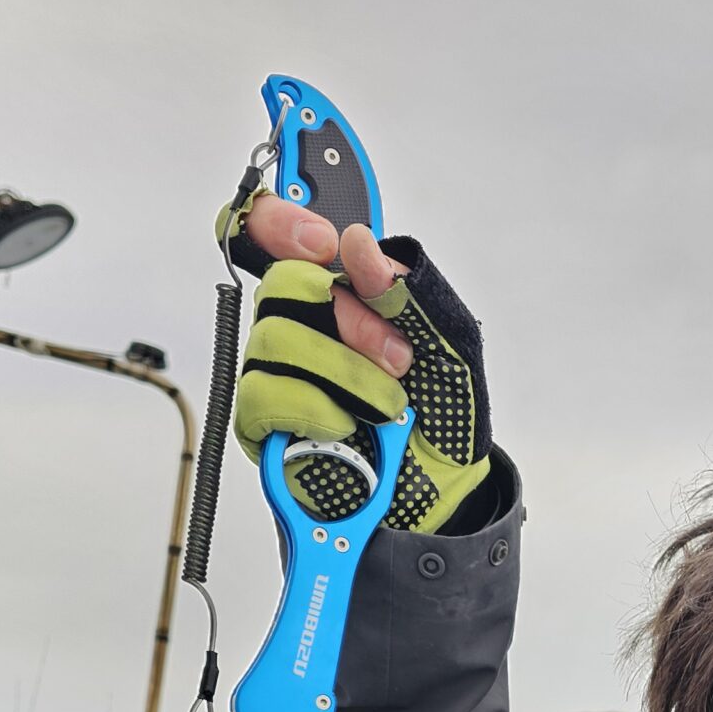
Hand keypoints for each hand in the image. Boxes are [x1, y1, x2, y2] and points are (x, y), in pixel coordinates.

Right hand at [225, 192, 492, 534]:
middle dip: (349, 317)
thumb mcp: (450, 345)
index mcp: (337, 293)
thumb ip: (410, 293)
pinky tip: (346, 427)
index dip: (279, 220)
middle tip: (398, 357)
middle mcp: (299, 326)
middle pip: (281, 281)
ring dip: (345, 371)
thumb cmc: (444, 417)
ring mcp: (277, 372)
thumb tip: (361, 247)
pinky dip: (315, 407)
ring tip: (388, 406)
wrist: (441, 491)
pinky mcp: (262, 423)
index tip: (324, 241)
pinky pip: (263, 393)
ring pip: (274, 337)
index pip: (273, 233)